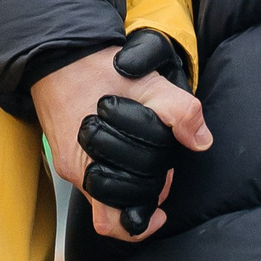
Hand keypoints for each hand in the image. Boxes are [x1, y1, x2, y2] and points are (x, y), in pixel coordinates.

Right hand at [32, 29, 211, 241]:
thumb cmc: (101, 69)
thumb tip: (200, 142)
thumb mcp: (149, 83)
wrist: (59, 53)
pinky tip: (132, 170)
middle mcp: (76, 167)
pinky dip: (116, 185)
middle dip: (146, 191)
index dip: (149, 203)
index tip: (165, 193)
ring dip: (131, 191)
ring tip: (149, 171)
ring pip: (102, 202)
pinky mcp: (65, 158)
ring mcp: (69, 164)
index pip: (120, 207)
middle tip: (163, 173)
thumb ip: (180, 111)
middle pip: (116, 202)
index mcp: (93, 154)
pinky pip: (92, 188)